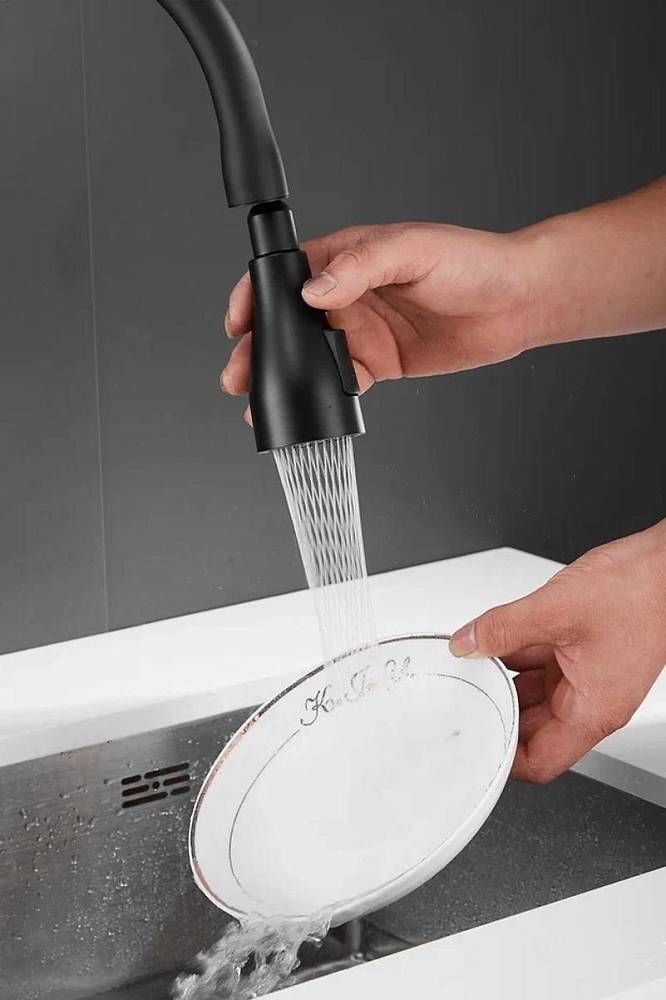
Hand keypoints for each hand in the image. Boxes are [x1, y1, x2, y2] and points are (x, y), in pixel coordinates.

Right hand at [220, 222, 538, 417]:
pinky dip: (324, 397)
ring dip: (285, 378)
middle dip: (259, 349)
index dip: (255, 296)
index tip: (237, 321)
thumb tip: (314, 290)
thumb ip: (360, 268)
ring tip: (262, 402)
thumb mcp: (412, 250)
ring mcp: (363, 331)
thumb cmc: (472, 261)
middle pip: (289, 323)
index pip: (286, 274)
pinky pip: (342, 382)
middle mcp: (348, 295)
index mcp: (346, 258)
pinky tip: (312, 409)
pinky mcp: (381, 363)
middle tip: (239, 375)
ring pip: (309, 357)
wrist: (517, 303)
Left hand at [449, 522, 665, 782]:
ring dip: (503, 678)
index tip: (475, 741)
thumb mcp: (556, 608)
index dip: (504, 757)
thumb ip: (503, 628)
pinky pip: (541, 664)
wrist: (665, 563)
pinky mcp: (583, 652)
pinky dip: (516, 654)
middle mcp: (591, 700)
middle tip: (465, 694)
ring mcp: (587, 676)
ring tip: (475, 662)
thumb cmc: (640, 590)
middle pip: (532, 729)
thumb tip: (468, 643)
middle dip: (497, 711)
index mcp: (592, 710)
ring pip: (533, 693)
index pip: (540, 761)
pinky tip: (494, 639)